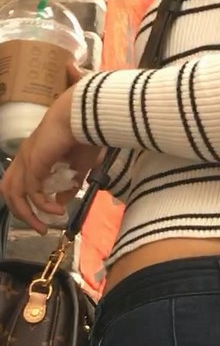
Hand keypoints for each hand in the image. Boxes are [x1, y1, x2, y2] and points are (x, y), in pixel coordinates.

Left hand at [0, 80, 99, 234]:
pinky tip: (58, 211)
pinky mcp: (33, 163)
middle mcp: (23, 158)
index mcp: (31, 156)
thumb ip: (69, 186)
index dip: (26, 204)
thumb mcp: (78, 168)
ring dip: (28, 214)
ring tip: (45, 226)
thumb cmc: (83, 136)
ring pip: (15, 194)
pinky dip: (43, 205)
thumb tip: (61, 202)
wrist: (83, 116)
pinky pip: (33, 192)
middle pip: (9, 192)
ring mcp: (26, 160)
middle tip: (40, 229)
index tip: (46, 218)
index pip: (16, 184)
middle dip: (23, 214)